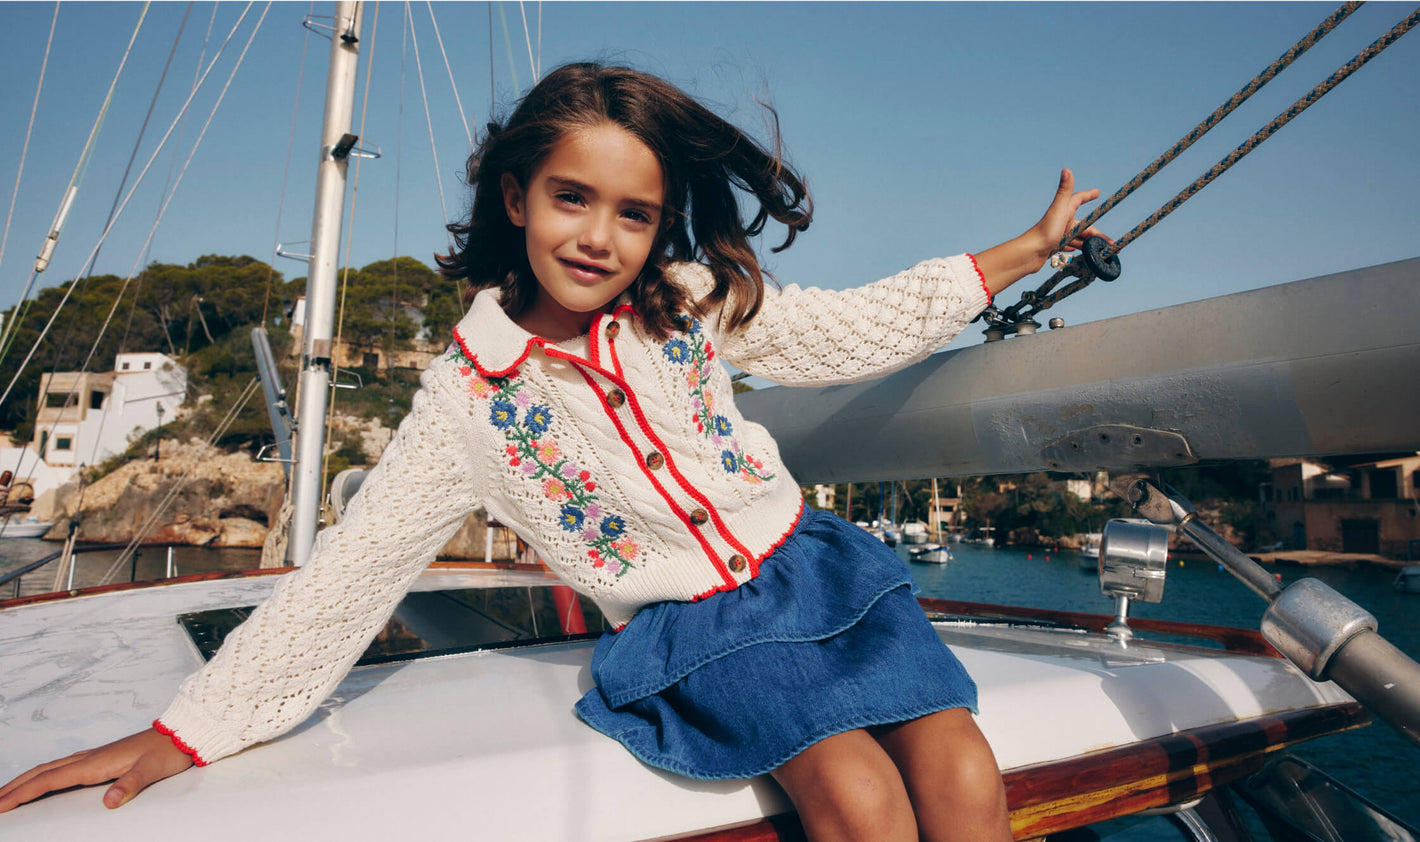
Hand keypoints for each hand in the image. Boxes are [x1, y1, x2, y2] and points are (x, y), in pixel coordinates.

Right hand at [0, 728, 193, 811]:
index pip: (48, 781)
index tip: (0, 806)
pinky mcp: (101, 758)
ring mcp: (94, 756)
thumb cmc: (169, 750)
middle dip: (14, 788)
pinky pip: (63, 767)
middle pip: (41, 773)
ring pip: (50, 768)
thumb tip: (109, 801)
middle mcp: (90, 758)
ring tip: (8, 794)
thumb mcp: (153, 770)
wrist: (184, 732)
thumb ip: (130, 785)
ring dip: (25, 781)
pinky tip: (43, 781)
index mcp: (95, 763)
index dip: (22, 794)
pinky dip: (44, 775)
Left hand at [975, 169, 1111, 296]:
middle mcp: (1062, 220)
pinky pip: (1070, 246)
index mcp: (1064, 210)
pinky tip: (1084, 253)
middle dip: (1097, 234)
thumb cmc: (1045, 231)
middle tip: (1111, 243)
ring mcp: (1058, 233)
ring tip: (1102, 251)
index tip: (1097, 193)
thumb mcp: (1059, 209)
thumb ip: (1064, 191)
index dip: (1088, 195)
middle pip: (1084, 226)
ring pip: (1079, 237)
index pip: (1078, 199)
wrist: (1030, 253)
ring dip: (1090, 243)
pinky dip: (1078, 248)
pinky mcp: (1054, 246)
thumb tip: (1066, 170)